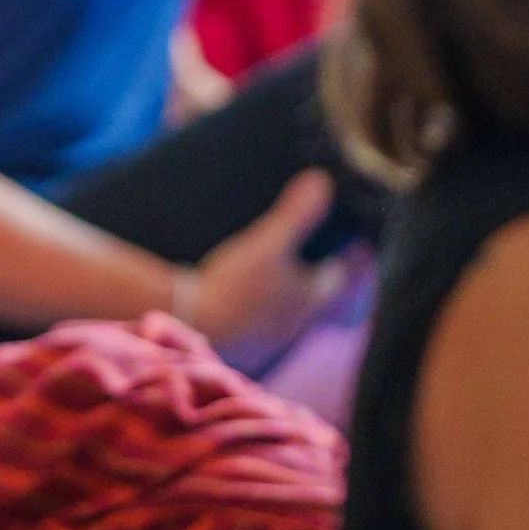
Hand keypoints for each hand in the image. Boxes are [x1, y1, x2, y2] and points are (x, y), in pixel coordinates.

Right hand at [178, 171, 347, 363]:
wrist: (190, 323)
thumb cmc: (234, 285)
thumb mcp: (266, 242)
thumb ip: (296, 214)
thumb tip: (322, 180)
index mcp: (309, 298)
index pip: (335, 276)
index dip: (338, 257)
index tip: (337, 242)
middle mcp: (295, 324)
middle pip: (311, 297)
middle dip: (308, 277)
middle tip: (299, 254)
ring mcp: (269, 340)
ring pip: (284, 315)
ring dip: (280, 297)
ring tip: (267, 274)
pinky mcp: (243, 348)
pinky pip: (257, 328)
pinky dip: (255, 313)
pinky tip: (238, 300)